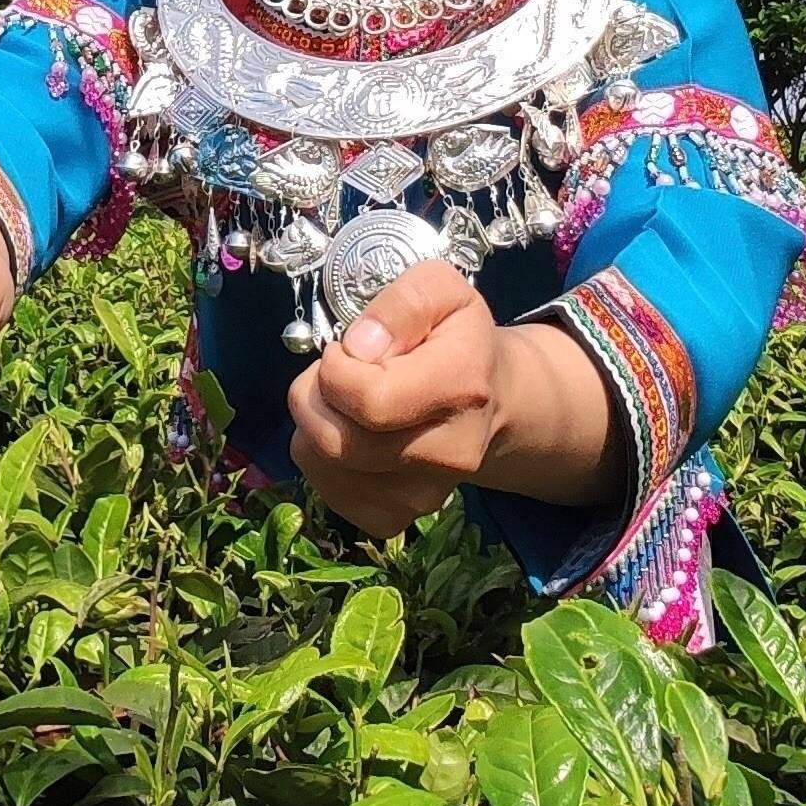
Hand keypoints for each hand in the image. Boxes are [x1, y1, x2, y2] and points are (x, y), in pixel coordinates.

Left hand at [287, 260, 502, 539]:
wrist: (491, 399)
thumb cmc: (457, 336)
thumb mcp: (441, 288)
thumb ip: (402, 303)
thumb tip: (359, 347)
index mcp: (462, 387)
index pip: (369, 400)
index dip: (336, 369)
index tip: (345, 350)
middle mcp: (449, 452)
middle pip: (338, 441)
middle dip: (314, 398)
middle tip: (335, 374)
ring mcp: (425, 494)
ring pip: (324, 467)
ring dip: (314, 427)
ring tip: (344, 403)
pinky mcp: (398, 517)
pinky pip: (331, 493)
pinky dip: (323, 462)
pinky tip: (349, 434)